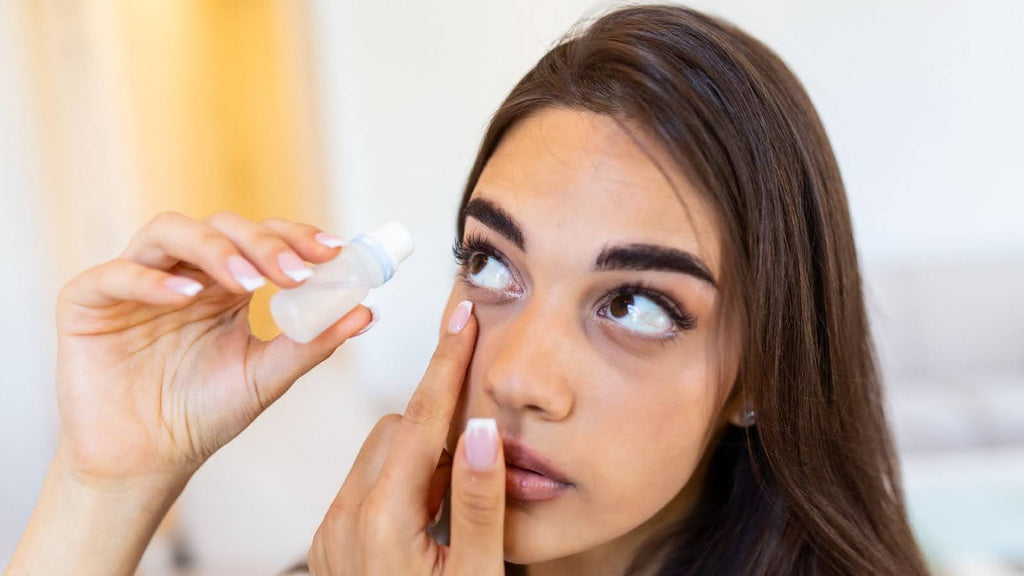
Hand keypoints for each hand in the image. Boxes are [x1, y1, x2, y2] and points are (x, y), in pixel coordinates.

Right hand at [54, 211, 372, 488]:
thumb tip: (367, 311)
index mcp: (225, 283)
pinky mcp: (88, 301)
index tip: (334, 252)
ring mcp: (135, 281)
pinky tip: (187, 298)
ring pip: (170, 232)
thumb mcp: (267, 377)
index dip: (296, 237)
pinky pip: (116, 274)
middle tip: (295, 272)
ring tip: (249, 284)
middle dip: (264, 243)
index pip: (262, 239)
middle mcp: (183, 272)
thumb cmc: (204, 414)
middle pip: (222, 227)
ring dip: (215, 250)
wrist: (147, 461)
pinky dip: (151, 280)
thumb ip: (313, 343)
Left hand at [308, 300, 506, 575]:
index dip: (446, 364)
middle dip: (438, 417)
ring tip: (458, 487)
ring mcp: (331, 534)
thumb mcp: (475, 574)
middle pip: (395, 430)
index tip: (462, 316)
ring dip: (420, 452)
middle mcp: (344, 519)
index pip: (420, 419)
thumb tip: (480, 427)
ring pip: (378, 454)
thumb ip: (478, 500)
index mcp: (382, 519)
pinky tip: (431, 509)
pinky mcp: (330, 545)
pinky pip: (365, 485)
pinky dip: (401, 479)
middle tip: (480, 425)